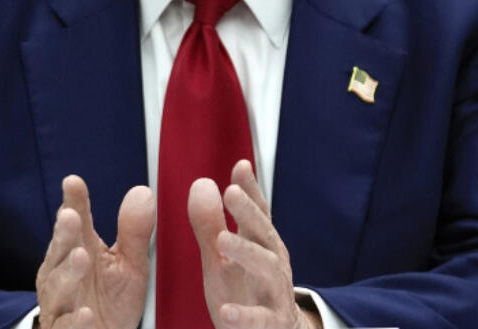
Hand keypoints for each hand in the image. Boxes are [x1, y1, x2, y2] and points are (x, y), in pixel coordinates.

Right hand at [35, 175, 154, 328]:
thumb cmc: (110, 299)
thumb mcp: (129, 263)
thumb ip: (134, 231)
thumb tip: (143, 193)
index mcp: (78, 249)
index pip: (75, 222)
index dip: (73, 202)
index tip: (73, 182)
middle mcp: (62, 273)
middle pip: (60, 250)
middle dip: (64, 233)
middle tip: (71, 216)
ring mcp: (60, 303)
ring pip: (59, 286)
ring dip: (69, 271)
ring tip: (81, 257)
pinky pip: (67, 326)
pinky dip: (76, 321)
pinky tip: (86, 313)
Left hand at [188, 160, 321, 328]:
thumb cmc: (246, 292)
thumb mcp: (222, 257)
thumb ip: (211, 223)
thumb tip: (202, 183)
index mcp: (261, 245)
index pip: (258, 212)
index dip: (250, 189)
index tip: (240, 166)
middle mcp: (273, 263)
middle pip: (264, 233)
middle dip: (249, 212)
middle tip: (231, 192)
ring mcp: (275, 293)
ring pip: (267, 269)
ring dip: (246, 252)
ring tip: (223, 241)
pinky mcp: (271, 322)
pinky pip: (261, 319)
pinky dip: (244, 315)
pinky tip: (226, 310)